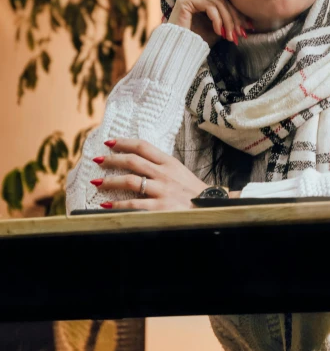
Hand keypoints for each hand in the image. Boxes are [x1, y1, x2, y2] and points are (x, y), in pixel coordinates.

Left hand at [90, 138, 206, 210]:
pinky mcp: (160, 208)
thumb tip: (139, 162)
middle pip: (132, 161)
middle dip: (112, 160)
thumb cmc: (193, 191)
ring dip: (110, 181)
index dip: (124, 142)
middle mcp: (164, 174)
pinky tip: (106, 205)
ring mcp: (162, 190)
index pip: (143, 147)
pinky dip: (117, 205)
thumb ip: (161, 166)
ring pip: (130, 181)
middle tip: (97, 160)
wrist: (210, 208)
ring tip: (97, 182)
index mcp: (169, 163)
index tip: (109, 142)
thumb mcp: (180, 172)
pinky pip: (133, 204)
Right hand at [168, 0, 253, 47]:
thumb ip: (227, 23)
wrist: (176, 49)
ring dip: (228, 21)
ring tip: (231, 36)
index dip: (237, 15)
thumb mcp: (216, 30)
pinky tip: (219, 32)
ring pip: (218, 3)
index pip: (223, 2)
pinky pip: (209, 6)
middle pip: (222, 1)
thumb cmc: (194, 41)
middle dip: (234, 19)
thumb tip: (247, 23)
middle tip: (241, 34)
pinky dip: (217, 20)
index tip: (247, 28)